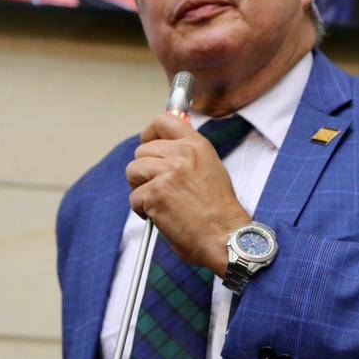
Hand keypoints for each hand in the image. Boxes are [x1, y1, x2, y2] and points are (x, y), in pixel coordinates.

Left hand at [126, 112, 250, 275]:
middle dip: (144, 170)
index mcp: (197, 145)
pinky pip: (134, 197)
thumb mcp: (211, 168)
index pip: (163, 121)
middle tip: (158, 187)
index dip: (150, 134)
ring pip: (133, 171)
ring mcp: (167, 173)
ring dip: (140, 188)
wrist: (225, 237)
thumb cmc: (219, 211)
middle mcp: (182, 154)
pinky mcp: (155, 193)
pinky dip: (142, 209)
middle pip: (141, 151)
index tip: (149, 144)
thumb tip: (164, 145)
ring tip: (158, 201)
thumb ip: (188, 154)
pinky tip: (161, 216)